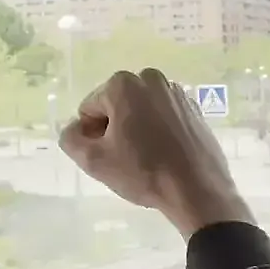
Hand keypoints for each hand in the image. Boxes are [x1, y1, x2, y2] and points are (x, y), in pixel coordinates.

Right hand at [59, 69, 252, 237]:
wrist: (198, 190)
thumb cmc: (143, 173)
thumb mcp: (94, 161)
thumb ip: (70, 139)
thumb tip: (73, 129)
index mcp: (122, 84)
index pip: (90, 110)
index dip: (93, 136)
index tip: (109, 156)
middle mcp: (150, 79)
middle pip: (116, 107)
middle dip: (115, 130)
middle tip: (127, 159)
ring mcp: (176, 92)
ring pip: (141, 112)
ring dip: (137, 131)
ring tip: (147, 159)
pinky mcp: (194, 109)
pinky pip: (164, 118)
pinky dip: (159, 132)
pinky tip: (166, 155)